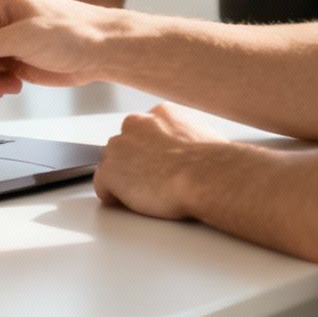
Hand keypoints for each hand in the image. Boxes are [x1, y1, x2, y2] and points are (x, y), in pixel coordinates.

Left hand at [92, 103, 225, 220]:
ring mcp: (119, 147)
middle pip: (124, 146)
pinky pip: (102, 187)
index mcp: (161, 113)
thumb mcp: (204, 137)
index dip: (149, 152)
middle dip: (133, 163)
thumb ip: (186, 140)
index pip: (143, 131)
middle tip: (153, 182)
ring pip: (111, 165)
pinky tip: (131, 203)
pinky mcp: (110, 172)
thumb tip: (190, 154)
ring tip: (146, 195)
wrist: (207, 175)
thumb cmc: (215, 163)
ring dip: (124, 179)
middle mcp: (136, 124)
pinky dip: (113, 197)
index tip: (158, 165)